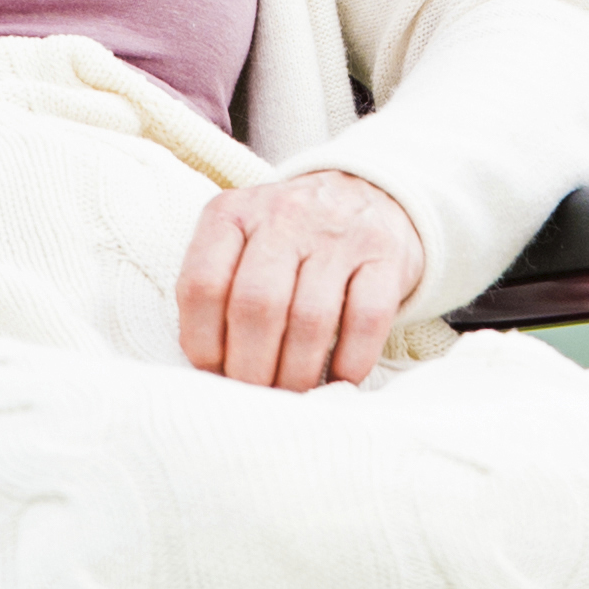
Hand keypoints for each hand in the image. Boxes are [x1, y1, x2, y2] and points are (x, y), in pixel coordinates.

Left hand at [178, 170, 423, 390]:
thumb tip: (211, 372)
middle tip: (255, 393)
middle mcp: (285, 215)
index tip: (214, 370)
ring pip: (311, 319)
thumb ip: (217, 293)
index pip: (203, 284)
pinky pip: (367, 321)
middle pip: (257, 305)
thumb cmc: (287, 241)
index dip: (202, 341)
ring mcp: (340, 233)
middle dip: (251, 368)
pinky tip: (338, 377)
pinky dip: (349, 363)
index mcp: (234, 213)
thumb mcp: (239, 244)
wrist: (364, 196)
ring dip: (297, 374)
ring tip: (291, 391)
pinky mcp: (386, 254)